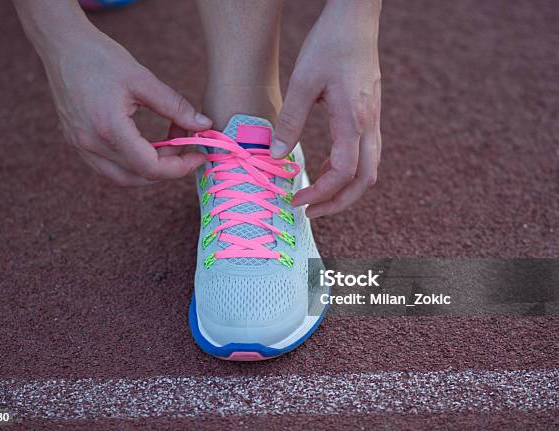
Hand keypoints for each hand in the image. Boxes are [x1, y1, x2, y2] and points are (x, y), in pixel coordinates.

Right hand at [39, 26, 210, 185]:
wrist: (62, 46)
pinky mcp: (77, 143)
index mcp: (108, 129)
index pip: (150, 167)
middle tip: (186, 146)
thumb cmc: (100, 57)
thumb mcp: (144, 80)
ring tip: (168, 146)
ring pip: (123, 177)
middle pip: (139, 177)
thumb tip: (204, 125)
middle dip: (168, 167)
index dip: (180, 167)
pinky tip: (147, 146)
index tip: (199, 155)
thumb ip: (176, 107)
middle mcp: (91, 144)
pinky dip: (132, 164)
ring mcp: (81, 146)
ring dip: (150, 169)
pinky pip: (109, 167)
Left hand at [271, 0, 381, 216]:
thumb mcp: (303, 82)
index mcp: (353, 119)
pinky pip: (367, 154)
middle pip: (365, 180)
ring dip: (346, 189)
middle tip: (311, 212)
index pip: (344, 173)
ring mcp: (374, 120)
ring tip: (318, 195)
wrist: (356, 19)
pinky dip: (349, 171)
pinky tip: (328, 169)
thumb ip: (290, 121)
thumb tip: (276, 157)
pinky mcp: (372, 115)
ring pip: (370, 169)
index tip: (297, 201)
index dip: (321, 193)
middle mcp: (370, 124)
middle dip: (339, 203)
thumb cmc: (330, 45)